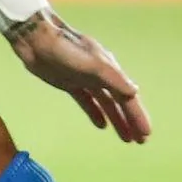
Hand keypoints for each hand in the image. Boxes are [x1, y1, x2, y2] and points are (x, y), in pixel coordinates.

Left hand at [9, 13, 149, 143]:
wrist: (36, 38)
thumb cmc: (65, 48)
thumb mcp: (93, 65)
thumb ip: (114, 79)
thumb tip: (135, 93)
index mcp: (109, 69)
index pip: (128, 97)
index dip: (138, 116)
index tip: (146, 135)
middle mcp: (100, 74)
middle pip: (120, 102)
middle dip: (131, 121)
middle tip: (141, 142)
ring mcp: (84, 78)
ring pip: (106, 103)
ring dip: (117, 120)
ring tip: (126, 139)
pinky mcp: (69, 82)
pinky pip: (87, 101)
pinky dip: (95, 113)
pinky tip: (101, 126)